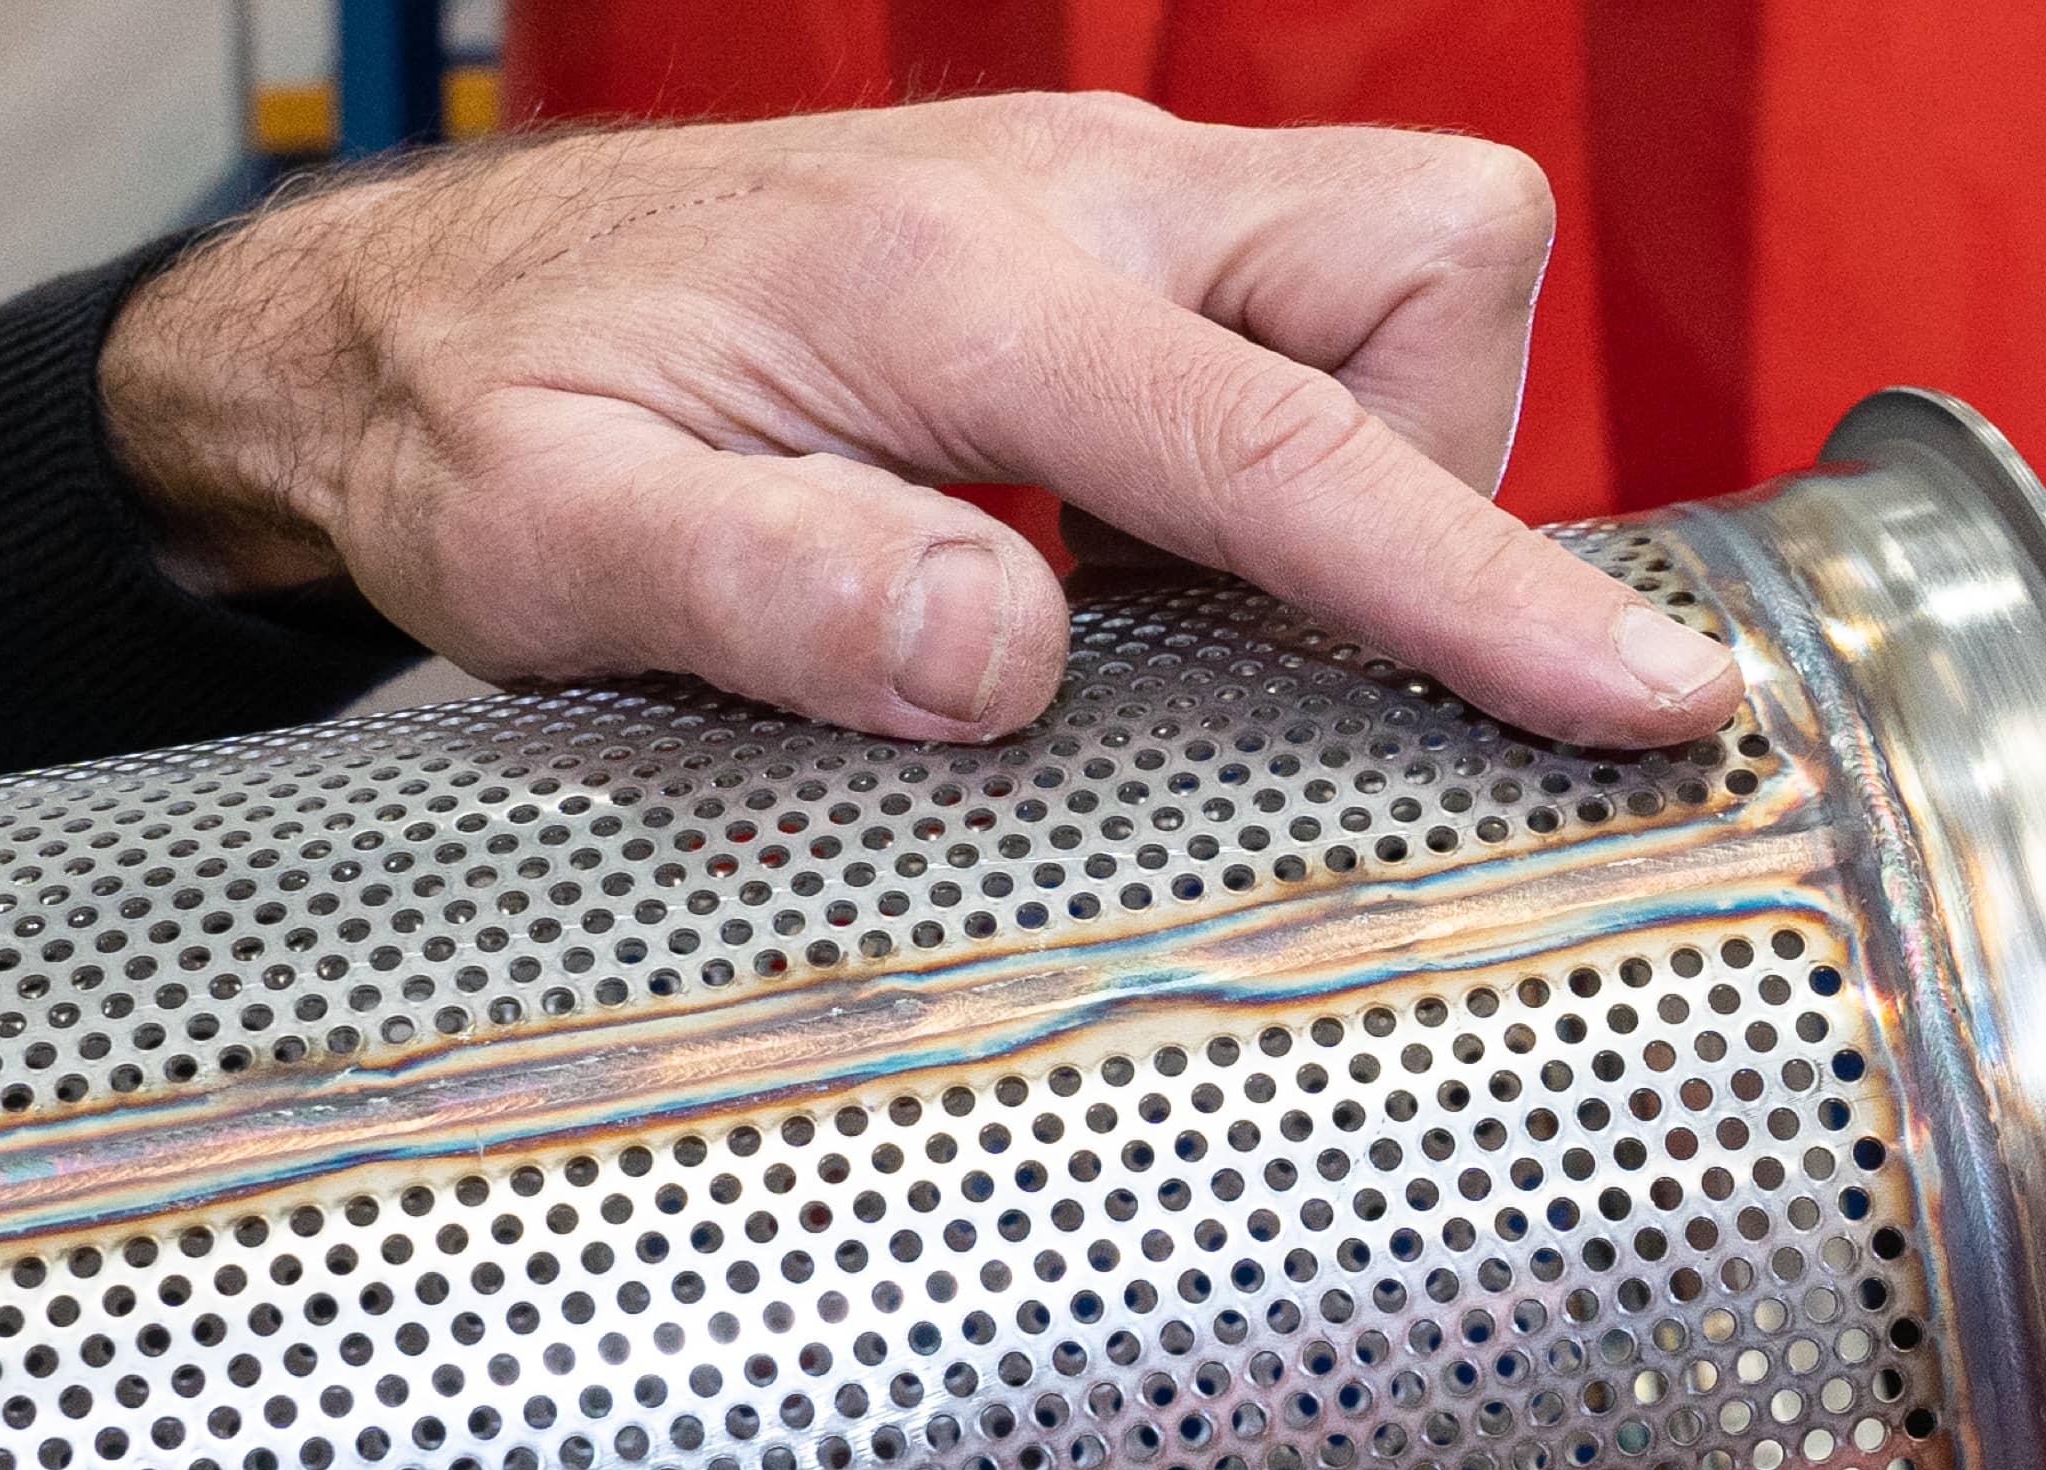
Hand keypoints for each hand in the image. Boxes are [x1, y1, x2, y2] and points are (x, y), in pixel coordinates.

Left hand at [100, 92, 1739, 748]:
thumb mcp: (549, 539)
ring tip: (1162, 604)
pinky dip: (1278, 461)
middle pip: (1434, 262)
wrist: (400, 305)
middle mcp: (1070, 195)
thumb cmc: (475, 409)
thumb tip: (1007, 654)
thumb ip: (776, 592)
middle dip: (1427, 468)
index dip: (1484, 585)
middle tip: (1251, 629)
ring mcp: (1104, 199)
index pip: (1290, 436)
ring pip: (1401, 282)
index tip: (1645, 697)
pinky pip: (1311, 326)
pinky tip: (1125, 561)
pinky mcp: (1107, 240)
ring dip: (1353, 467)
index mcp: (955, 284)